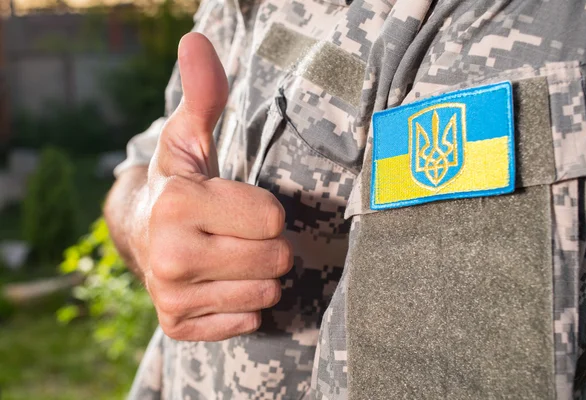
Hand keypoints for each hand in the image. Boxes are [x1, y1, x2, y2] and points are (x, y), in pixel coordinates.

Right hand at [130, 33, 291, 341]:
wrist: (144, 233)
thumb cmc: (181, 183)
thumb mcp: (190, 137)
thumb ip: (205, 94)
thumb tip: (197, 40)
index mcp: (179, 204)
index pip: (274, 219)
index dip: (265, 209)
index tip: (240, 204)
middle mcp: (171, 255)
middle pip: (276, 259)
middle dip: (269, 243)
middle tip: (240, 233)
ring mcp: (173, 296)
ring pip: (266, 293)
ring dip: (259, 274)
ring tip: (231, 256)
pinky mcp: (179, 326)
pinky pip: (248, 321)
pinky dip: (243, 303)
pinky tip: (220, 283)